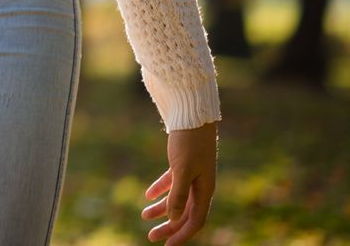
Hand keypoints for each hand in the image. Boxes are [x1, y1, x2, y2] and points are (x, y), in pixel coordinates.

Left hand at [142, 121, 215, 242]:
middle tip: (150, 236)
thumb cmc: (189, 142)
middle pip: (185, 213)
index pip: (195, 221)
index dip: (181, 235)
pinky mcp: (183, 163)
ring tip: (144, 216)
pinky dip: (161, 190)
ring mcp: (192, 174)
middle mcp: (200, 185)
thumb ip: (178, 194)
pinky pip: (172, 183)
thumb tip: (173, 218)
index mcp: (205, 190)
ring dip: (162, 209)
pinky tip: (148, 196)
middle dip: (169, 227)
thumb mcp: (181, 170)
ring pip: (177, 199)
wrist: (192, 115)